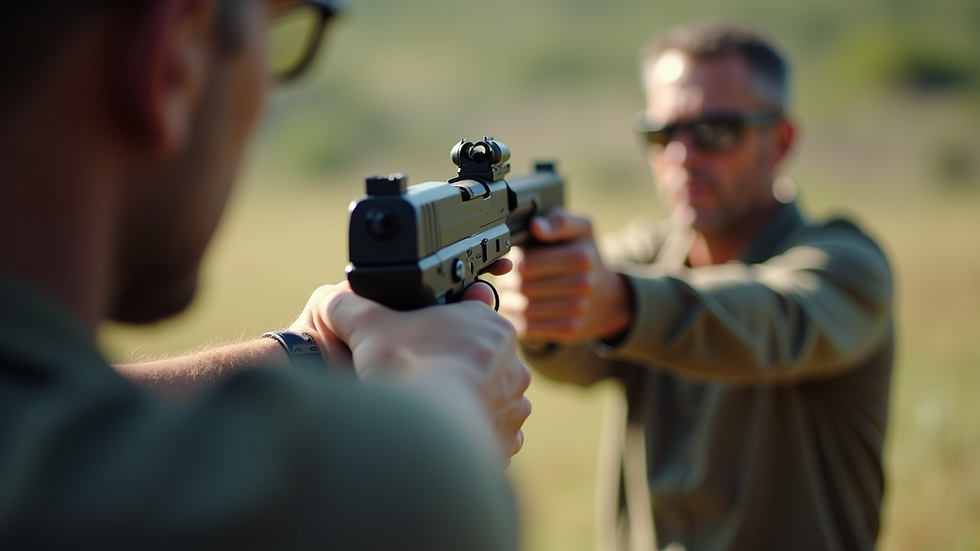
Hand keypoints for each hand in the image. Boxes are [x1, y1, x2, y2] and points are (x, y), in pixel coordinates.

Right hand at [294, 278, 530, 462]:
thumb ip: (349, 307)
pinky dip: (470, 437)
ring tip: (429, 410)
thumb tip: (334, 301)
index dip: (437, 331)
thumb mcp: (368, 327)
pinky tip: (443, 436)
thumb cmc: (409, 372)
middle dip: (451, 368)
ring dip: (463, 403)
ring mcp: (513, 405)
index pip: (466, 319)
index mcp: (488, 326)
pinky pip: (489, 437)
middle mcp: (511, 364)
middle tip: (417, 378)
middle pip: (476, 360)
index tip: (417, 344)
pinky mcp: (507, 441)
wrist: (429, 433)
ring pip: (487, 399)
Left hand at [497, 208, 631, 343]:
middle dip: (509, 283)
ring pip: (523, 309)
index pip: (526, 264)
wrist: (609, 297)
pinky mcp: (569, 330)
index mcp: (579, 257)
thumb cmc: (585, 257)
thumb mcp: (580, 230)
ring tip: (512, 294)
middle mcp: (581, 285)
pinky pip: (529, 329)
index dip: (512, 263)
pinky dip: (518, 320)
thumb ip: (558, 221)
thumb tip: (536, 226)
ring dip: (511, 302)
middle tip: (508, 280)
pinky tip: (520, 311)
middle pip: (523, 287)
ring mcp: (576, 310)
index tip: (513, 262)